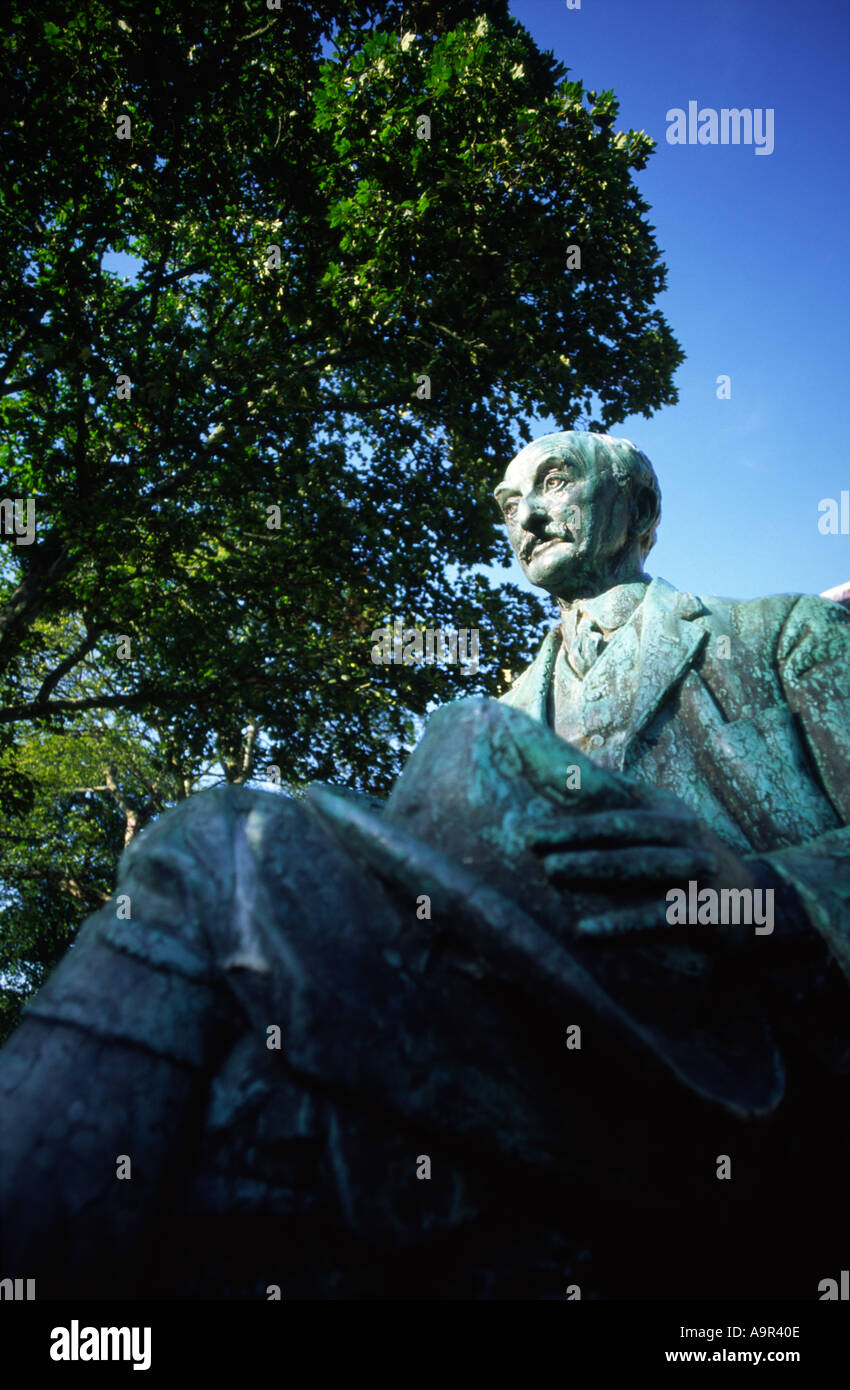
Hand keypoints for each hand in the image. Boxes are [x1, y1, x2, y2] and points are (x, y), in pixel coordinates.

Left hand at [523, 803, 763, 940]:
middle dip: (573, 835)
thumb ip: (629, 800)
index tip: (527, 820)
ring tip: (551, 872)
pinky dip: (620, 925)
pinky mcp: (704, 914)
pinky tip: (585, 931)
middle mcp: (684, 838)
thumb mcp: (670, 822)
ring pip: (638, 868)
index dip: (571, 815)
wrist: (758, 904)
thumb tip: (577, 774)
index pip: (614, 810)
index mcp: (670, 814)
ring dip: (593, 869)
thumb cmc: (695, 860)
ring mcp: (697, 874)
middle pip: (622, 833)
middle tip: (527, 840)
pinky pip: (657, 918)